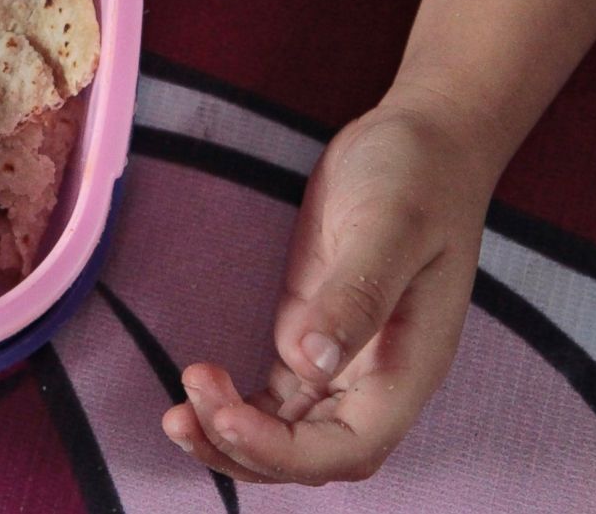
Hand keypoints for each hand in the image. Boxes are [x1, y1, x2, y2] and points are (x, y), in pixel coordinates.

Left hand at [161, 97, 493, 483]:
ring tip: (175, 414)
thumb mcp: (390, 226)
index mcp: (408, 366)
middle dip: (246, 450)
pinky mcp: (310, 334)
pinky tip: (198, 389)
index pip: (350, 447)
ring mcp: (342, 361)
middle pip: (311, 455)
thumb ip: (356, 295)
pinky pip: (272, 399)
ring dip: (232, 438)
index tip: (226, 417)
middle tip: (182, 410)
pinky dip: (236, 409)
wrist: (419, 139)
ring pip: (286, 435)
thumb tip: (311, 361)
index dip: (285, 452)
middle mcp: (376, 378)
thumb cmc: (418, 177)